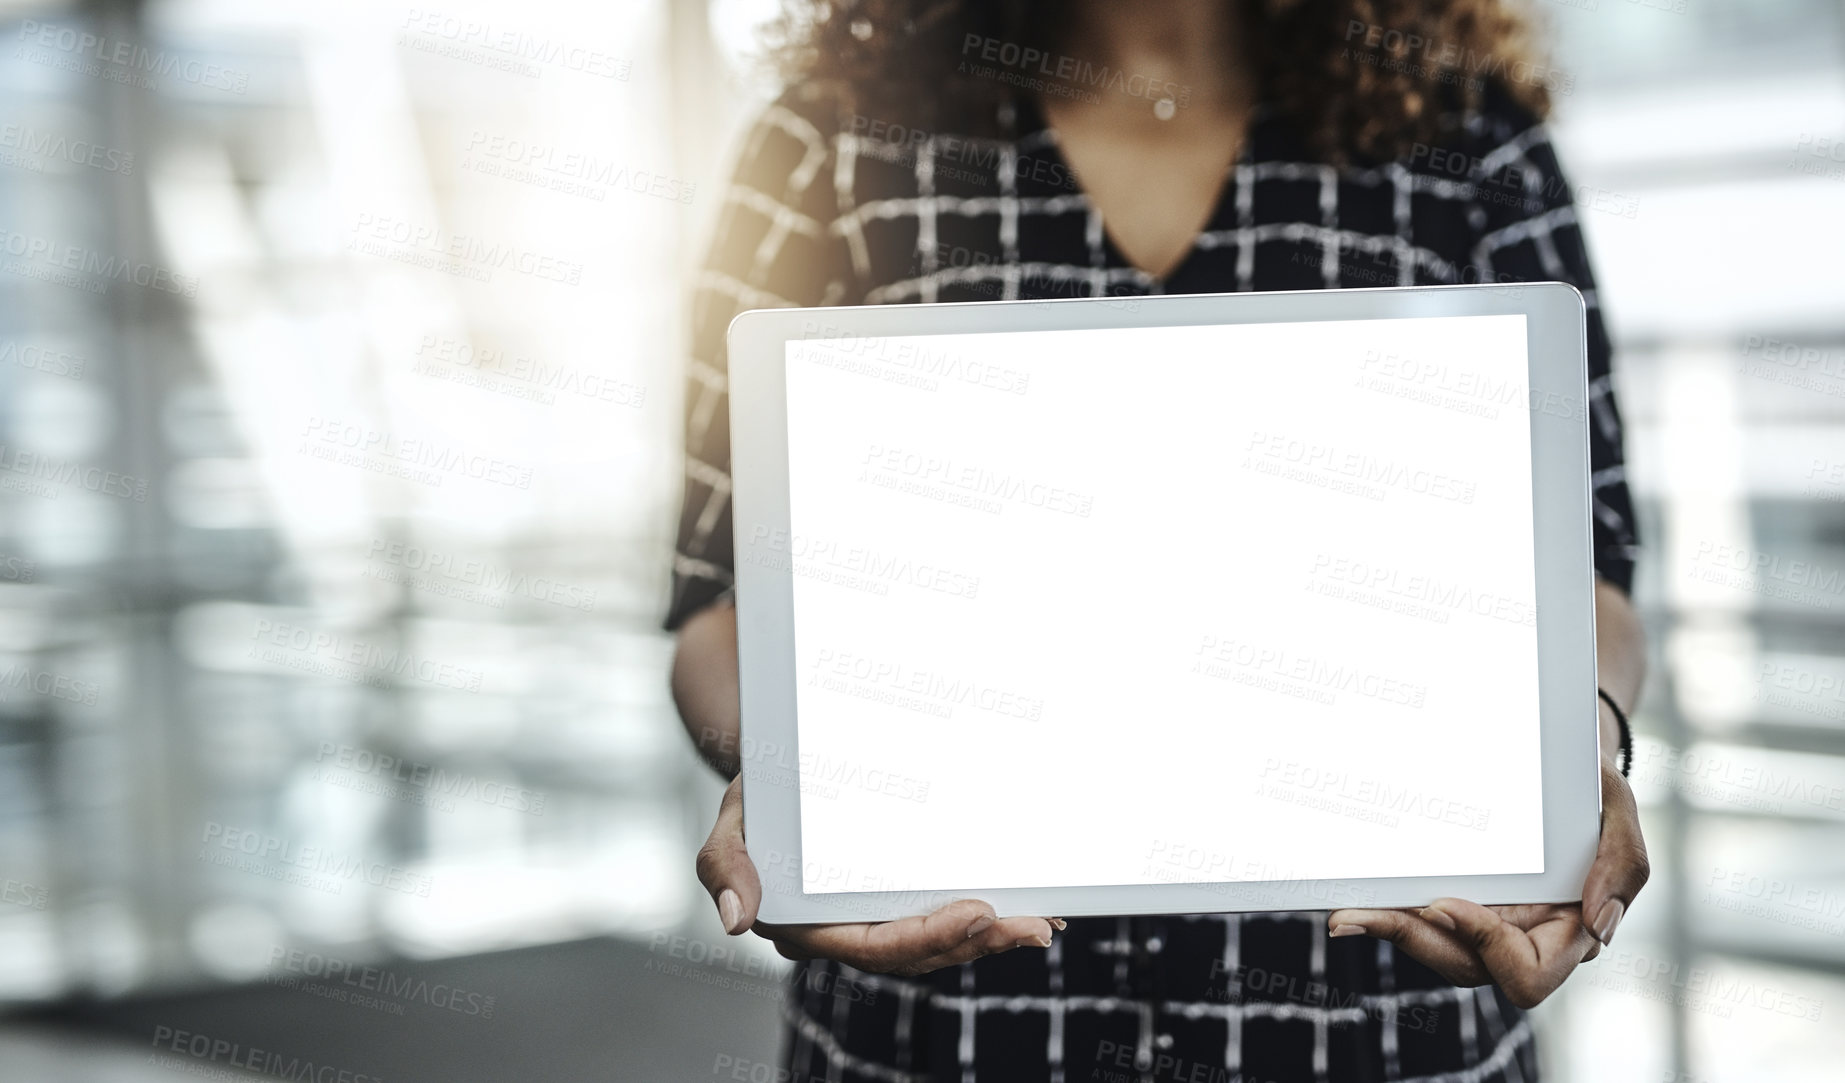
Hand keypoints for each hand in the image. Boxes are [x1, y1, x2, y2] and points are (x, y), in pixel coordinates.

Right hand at [696, 775, 1060, 975]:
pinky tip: (1028, 910)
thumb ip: (724, 868)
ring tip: (1041, 925)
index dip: (928, 937)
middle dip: (979, 942)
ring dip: (993, 937)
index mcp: (806, 927)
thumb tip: (737, 920)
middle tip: (1032, 927)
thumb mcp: (729, 824)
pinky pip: (944, 916)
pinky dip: (987, 917)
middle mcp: (846, 932)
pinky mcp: (898, 901)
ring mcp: (875, 919)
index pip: (874, 945)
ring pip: (939, 941)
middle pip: (919, 952)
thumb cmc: (756, 802)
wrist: (776, 777)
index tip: (978, 913)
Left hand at [1324, 756, 1648, 1007]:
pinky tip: (1352, 901)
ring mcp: (1487, 922)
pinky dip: (1388, 912)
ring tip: (1345, 913)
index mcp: (1568, 929)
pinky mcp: (1458, 899)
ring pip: (1437, 949)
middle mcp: (1523, 935)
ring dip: (1389, 932)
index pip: (1527, 971)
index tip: (1444, 902)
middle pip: (1466, 966)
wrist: (1555, 760)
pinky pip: (1423, 921)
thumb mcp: (1618, 808)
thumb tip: (1598, 926)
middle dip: (1412, 942)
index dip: (1485, 945)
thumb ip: (1623, 865)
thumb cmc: (1587, 787)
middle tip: (1358, 915)